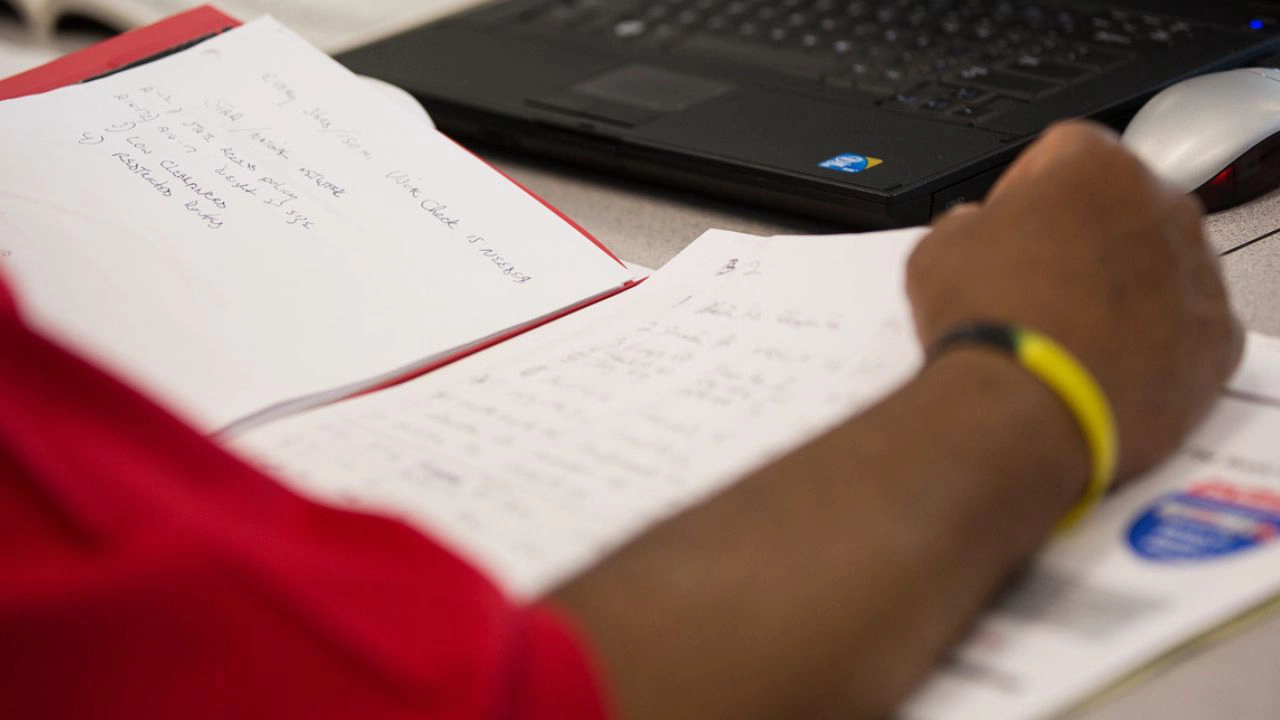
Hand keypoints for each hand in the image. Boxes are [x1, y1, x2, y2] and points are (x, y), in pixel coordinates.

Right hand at [906, 121, 1242, 480]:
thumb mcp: (939, 248)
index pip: (1065, 153)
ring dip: (1120, 287)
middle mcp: (1162, 210)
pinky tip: (1100, 361)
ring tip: (1065, 330)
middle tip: (1037, 279)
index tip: (1009, 221)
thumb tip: (976, 230)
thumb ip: (969, 222)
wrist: (1019, 409)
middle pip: (1122, 208)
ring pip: (1160, 266)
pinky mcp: (1216, 340)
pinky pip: (1185, 328)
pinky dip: (1152, 341)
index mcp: (1098, 169)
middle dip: (1083, 236)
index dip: (1027, 190)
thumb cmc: (989, 324)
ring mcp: (1198, 275)